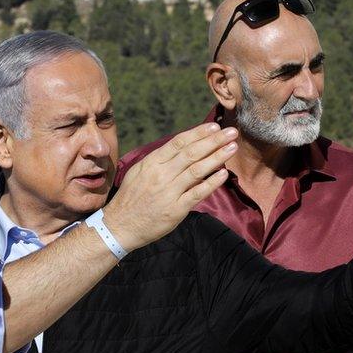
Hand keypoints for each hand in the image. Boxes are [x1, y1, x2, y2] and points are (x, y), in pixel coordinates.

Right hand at [103, 123, 236, 250]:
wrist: (120, 225)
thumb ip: (161, 161)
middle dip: (214, 141)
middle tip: (232, 132)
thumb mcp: (140, 172)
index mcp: (152, 163)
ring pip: (197, 170)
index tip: (214, 126)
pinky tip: (224, 174)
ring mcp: (169, 192)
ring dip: (217, 157)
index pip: (179, 142)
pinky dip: (212, 183)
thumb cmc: (131, 197)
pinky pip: (197, 193)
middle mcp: (161, 175)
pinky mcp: (176, 209)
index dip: (198, 133)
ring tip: (232, 148)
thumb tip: (183, 149)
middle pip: (192, 153)